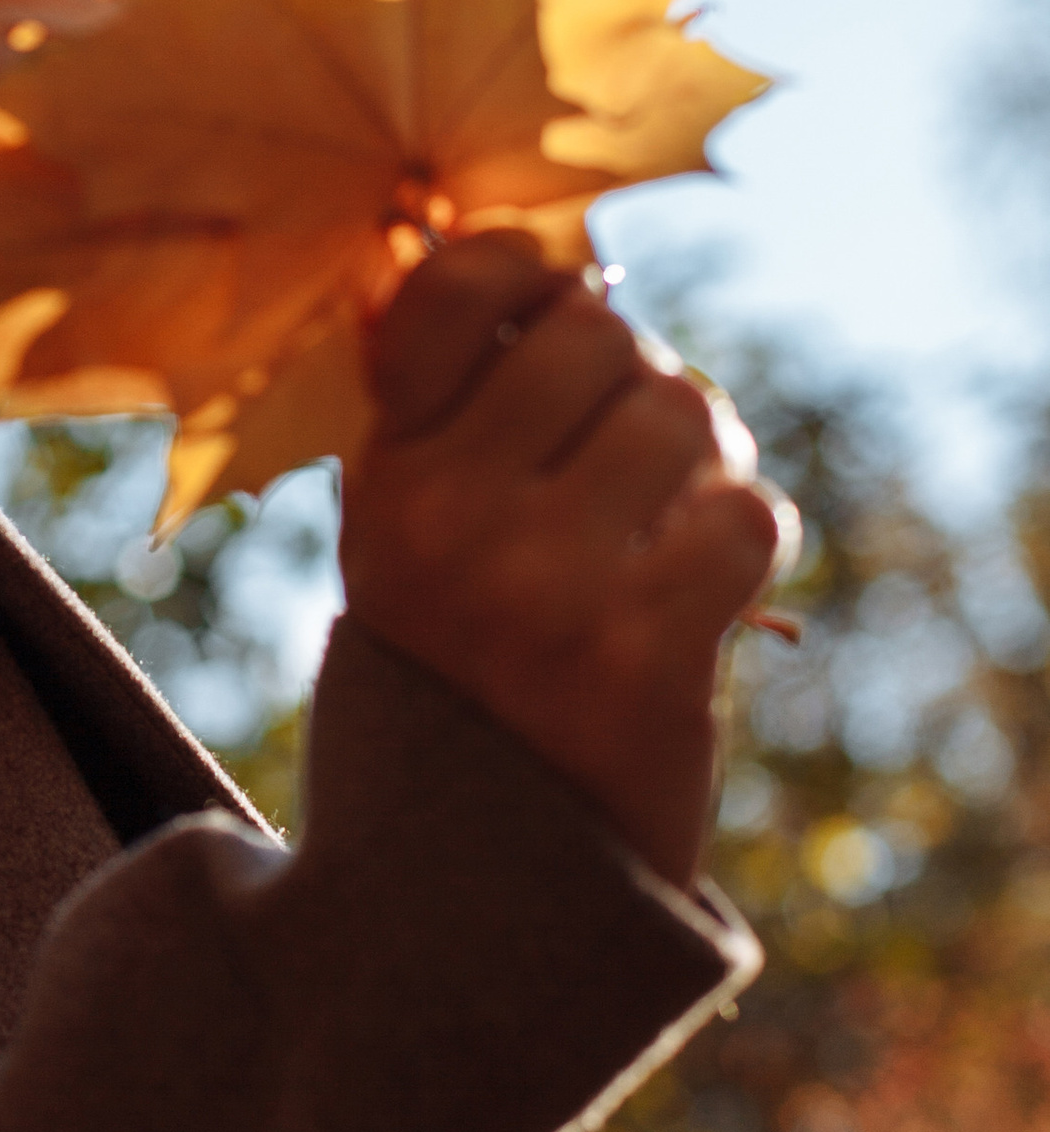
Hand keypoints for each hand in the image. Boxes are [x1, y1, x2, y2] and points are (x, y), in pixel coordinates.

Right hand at [338, 234, 792, 889]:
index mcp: (385, 476)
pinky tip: (702, 585)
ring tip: (670, 514)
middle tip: (629, 442)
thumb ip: (418, 406)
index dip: (531, 273)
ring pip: (685, 411)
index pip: (459, 284)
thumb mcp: (396, 539)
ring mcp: (546, 587)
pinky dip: (744, 538)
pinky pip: (745, 514)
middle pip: (600, 333)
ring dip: (704, 452)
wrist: (473, 886)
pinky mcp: (641, 653)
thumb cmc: (448, 678)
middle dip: (637, 374)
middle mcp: (451, 519)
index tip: (553, 319)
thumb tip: (411, 245)